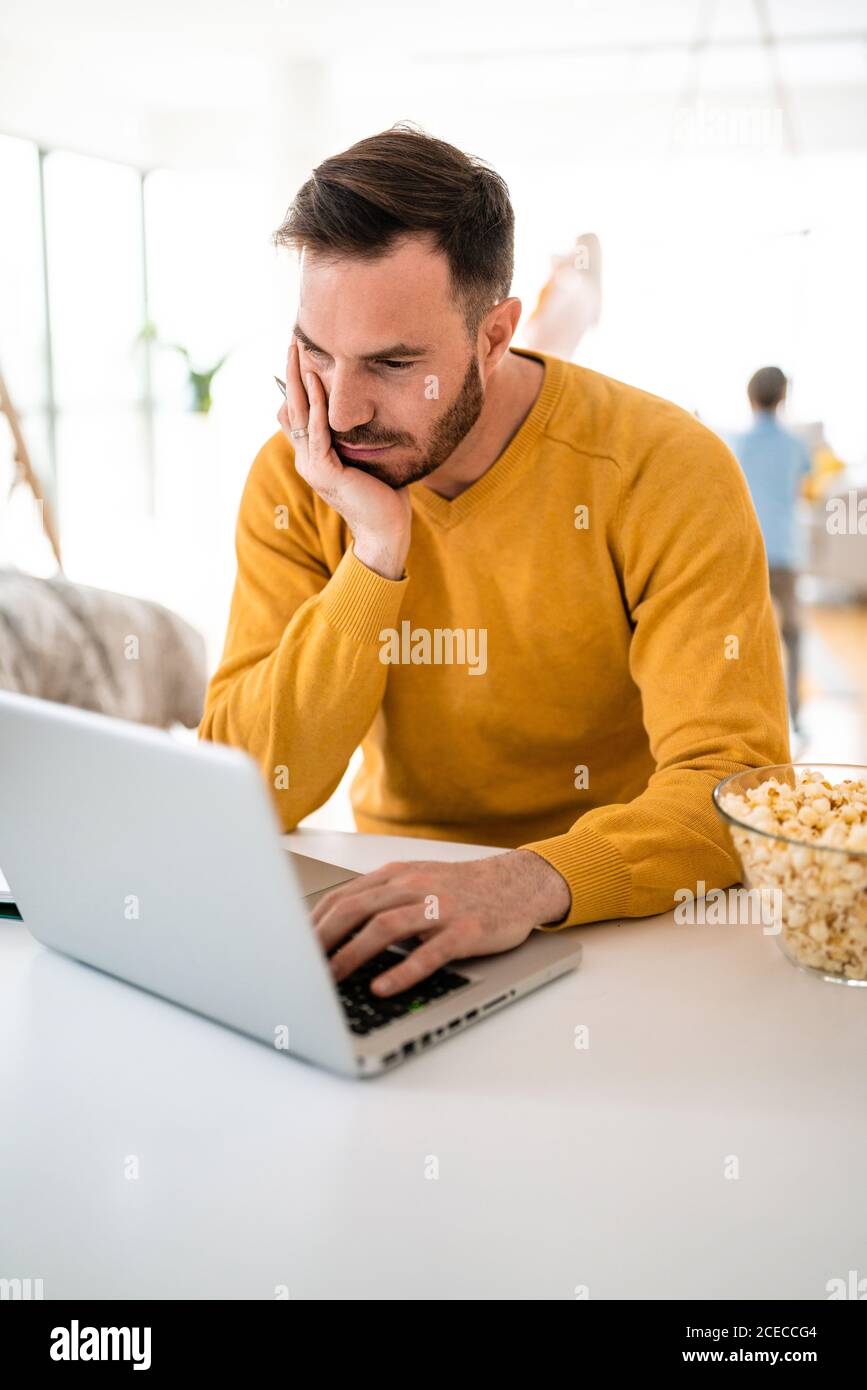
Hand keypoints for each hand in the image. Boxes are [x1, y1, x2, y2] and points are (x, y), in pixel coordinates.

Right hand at [277, 336, 410, 579]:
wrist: (386, 530)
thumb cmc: (384, 495)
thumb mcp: (368, 456)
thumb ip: (358, 436)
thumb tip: (369, 410)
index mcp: (313, 455)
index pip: (296, 412)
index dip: (295, 383)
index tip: (301, 354)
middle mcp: (305, 459)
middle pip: (291, 406)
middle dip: (291, 372)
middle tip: (293, 340)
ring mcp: (311, 466)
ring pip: (299, 414)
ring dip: (298, 380)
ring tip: (299, 350)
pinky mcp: (324, 472)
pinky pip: (316, 431)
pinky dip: (316, 404)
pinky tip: (317, 381)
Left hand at [312, 850, 571, 996]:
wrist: (517, 883)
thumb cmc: (462, 889)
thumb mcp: (417, 883)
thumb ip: (381, 899)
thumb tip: (334, 929)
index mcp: (397, 875)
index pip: (343, 895)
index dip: (314, 922)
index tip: (293, 946)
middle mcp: (415, 886)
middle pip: (356, 908)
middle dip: (323, 939)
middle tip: (301, 966)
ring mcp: (441, 907)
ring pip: (385, 927)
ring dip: (352, 954)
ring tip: (332, 979)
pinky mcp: (465, 930)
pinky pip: (428, 952)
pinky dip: (401, 971)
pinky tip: (382, 987)